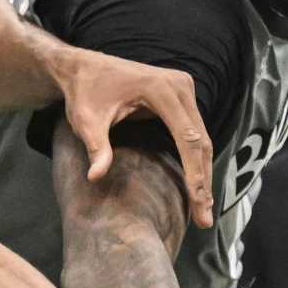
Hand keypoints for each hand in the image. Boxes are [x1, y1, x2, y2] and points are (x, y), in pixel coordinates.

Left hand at [55, 46, 216, 227]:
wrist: (83, 67)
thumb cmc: (84, 92)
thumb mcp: (86, 120)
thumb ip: (96, 147)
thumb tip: (95, 177)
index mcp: (161, 89)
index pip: (187, 138)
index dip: (194, 174)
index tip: (198, 203)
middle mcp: (179, 85)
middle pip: (201, 141)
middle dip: (203, 182)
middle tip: (204, 219)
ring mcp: (184, 89)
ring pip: (202, 139)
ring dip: (203, 175)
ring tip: (203, 210)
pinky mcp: (181, 97)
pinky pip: (195, 133)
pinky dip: (196, 161)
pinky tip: (196, 188)